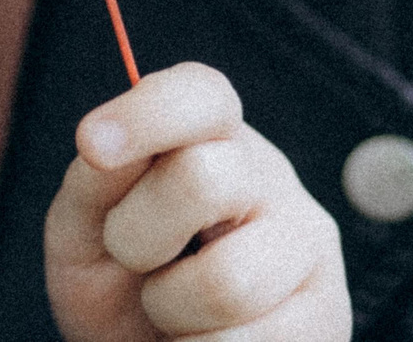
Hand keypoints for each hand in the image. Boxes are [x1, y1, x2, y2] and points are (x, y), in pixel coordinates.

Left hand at [43, 62, 349, 341]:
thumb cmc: (117, 281)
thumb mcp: (84, 228)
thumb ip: (94, 182)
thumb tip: (102, 144)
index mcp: (208, 136)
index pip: (202, 95)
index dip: (148, 112)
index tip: (92, 144)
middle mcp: (268, 176)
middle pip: (202, 180)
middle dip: (137, 235)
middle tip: (132, 259)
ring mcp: (306, 243)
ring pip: (228, 281)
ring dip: (170, 309)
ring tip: (171, 306)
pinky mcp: (327, 314)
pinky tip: (202, 337)